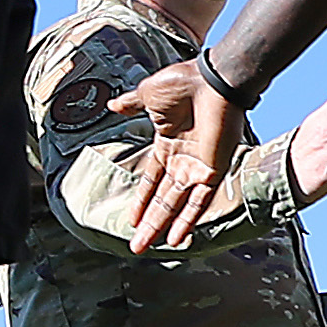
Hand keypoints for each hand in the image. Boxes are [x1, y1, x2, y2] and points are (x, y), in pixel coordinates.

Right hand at [104, 62, 249, 250]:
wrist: (211, 79)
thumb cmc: (183, 82)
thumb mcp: (148, 94)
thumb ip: (132, 104)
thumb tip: (112, 105)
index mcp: (168, 143)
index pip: (152, 179)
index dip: (142, 199)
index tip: (131, 219)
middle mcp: (183, 160)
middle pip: (163, 199)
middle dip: (149, 222)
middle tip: (136, 245)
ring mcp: (198, 167)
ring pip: (177, 205)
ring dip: (162, 227)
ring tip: (146, 247)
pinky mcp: (213, 171)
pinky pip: (199, 202)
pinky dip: (188, 220)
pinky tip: (176, 239)